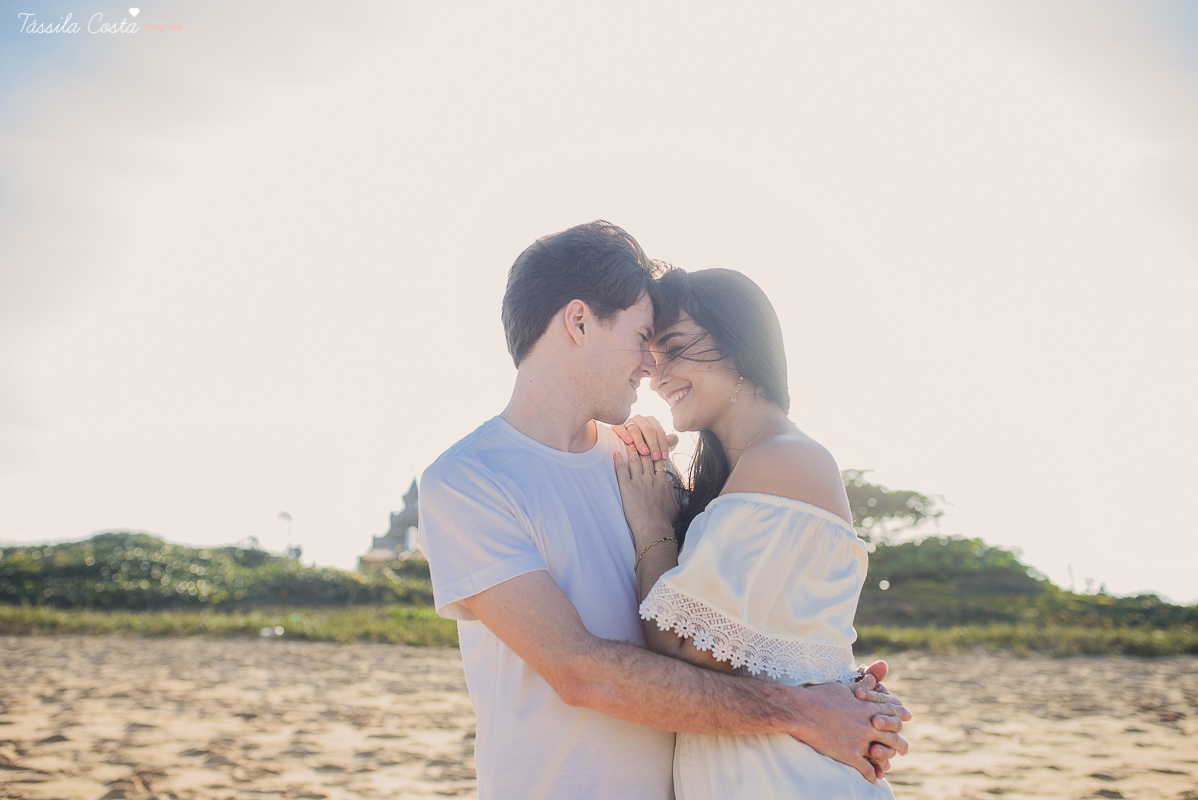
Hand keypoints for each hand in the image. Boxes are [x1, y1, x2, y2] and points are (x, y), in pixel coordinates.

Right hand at [611, 415, 677, 461]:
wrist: (624, 440)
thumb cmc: (644, 443)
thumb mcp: (655, 442)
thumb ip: (665, 441)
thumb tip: (672, 439)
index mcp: (652, 421)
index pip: (660, 431)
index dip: (663, 444)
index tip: (664, 457)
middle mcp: (641, 419)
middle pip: (649, 430)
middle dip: (653, 445)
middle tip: (655, 457)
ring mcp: (628, 421)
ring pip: (635, 430)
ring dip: (641, 442)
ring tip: (644, 453)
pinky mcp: (617, 425)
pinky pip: (621, 428)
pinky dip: (625, 434)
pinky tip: (629, 442)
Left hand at [613, 449, 678, 549]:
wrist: (653, 527)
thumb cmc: (664, 520)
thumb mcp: (674, 505)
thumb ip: (672, 492)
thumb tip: (670, 484)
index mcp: (662, 482)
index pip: (658, 464)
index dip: (655, 454)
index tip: (652, 448)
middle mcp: (650, 479)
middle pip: (647, 459)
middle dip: (643, 448)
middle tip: (639, 440)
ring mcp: (638, 482)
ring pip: (635, 462)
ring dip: (631, 451)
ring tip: (628, 443)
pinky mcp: (627, 487)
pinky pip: (621, 471)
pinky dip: (618, 461)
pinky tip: (615, 454)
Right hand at [785, 678, 910, 783]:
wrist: (801, 711)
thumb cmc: (819, 696)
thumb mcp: (843, 688)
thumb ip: (861, 686)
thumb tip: (872, 678)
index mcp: (867, 707)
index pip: (892, 711)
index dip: (901, 714)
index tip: (907, 717)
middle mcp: (868, 724)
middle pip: (893, 734)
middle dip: (900, 742)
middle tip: (904, 748)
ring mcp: (860, 741)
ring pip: (884, 752)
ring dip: (888, 759)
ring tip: (888, 765)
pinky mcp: (850, 755)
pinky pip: (867, 768)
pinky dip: (872, 774)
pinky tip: (873, 778)